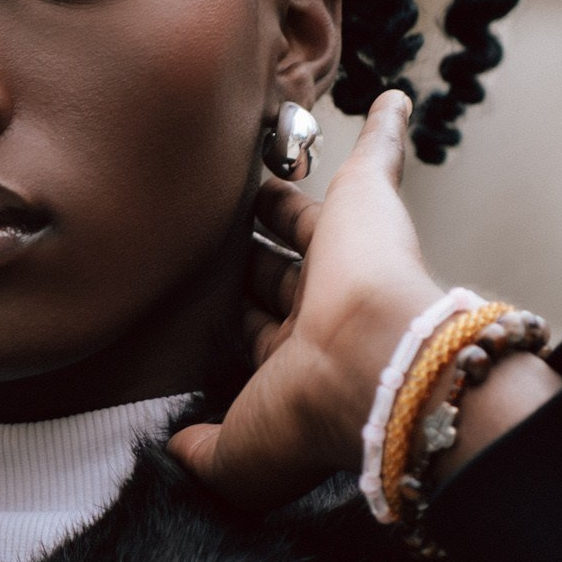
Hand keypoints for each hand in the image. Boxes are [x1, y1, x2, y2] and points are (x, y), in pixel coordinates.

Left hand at [171, 90, 552, 511]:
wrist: (372, 363)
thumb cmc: (309, 413)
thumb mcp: (236, 457)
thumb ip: (200, 452)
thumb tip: (172, 446)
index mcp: (299, 362)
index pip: (260, 333)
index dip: (237, 321)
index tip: (211, 313)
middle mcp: (327, 309)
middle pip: (280, 273)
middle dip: (254, 258)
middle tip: (217, 233)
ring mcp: (351, 255)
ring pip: (315, 219)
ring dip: (290, 196)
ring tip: (261, 172)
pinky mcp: (369, 205)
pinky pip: (380, 155)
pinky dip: (385, 129)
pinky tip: (389, 104)